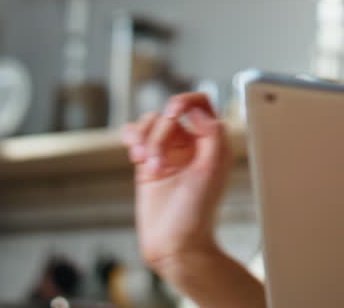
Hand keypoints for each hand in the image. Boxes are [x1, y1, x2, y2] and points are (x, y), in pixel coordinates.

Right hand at [119, 92, 232, 276]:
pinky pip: (135, 136)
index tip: (174, 112)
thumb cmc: (196, 212)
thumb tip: (199, 111)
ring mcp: (167, 152)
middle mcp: (191, 144)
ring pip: (150, 122)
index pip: (200, 104)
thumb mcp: (212, 169)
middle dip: (159, 133)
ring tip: (146, 165)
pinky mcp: (147, 162)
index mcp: (212, 142)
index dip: (185, 101)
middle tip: (157, 162)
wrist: (174, 243)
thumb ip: (212, 134)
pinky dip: (131, 138)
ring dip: (144, 139)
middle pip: (169, 113)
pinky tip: (135, 156)